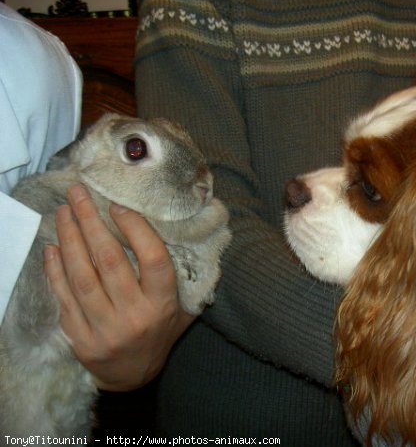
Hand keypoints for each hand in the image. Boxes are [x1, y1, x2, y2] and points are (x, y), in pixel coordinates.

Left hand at [43, 184, 194, 390]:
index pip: (154, 260)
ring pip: (82, 277)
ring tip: (63, 212)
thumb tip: (208, 243)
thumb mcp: (184, 310)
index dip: (136, 229)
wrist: (133, 377)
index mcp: (163, 305)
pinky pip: (64, 298)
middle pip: (110, 261)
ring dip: (70, 239)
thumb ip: (190, 279)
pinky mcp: (80, 339)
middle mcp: (135, 316)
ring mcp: (105, 330)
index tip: (119, 205)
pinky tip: (52, 247)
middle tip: (79, 193)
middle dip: (91, 221)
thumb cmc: (160, 333)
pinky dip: (55, 270)